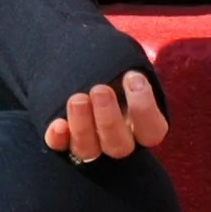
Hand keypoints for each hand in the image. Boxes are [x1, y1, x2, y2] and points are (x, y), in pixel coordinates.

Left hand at [43, 72, 167, 162]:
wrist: (76, 61)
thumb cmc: (109, 64)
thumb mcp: (124, 61)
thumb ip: (128, 68)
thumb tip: (126, 70)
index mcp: (141, 124)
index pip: (152, 130)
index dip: (144, 107)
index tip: (132, 76)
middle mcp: (118, 140)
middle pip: (120, 146)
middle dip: (109, 118)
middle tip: (100, 89)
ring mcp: (91, 145)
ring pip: (89, 150)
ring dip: (82, 126)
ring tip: (77, 99)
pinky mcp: (63, 143)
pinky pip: (60, 149)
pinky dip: (58, 139)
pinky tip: (58, 124)